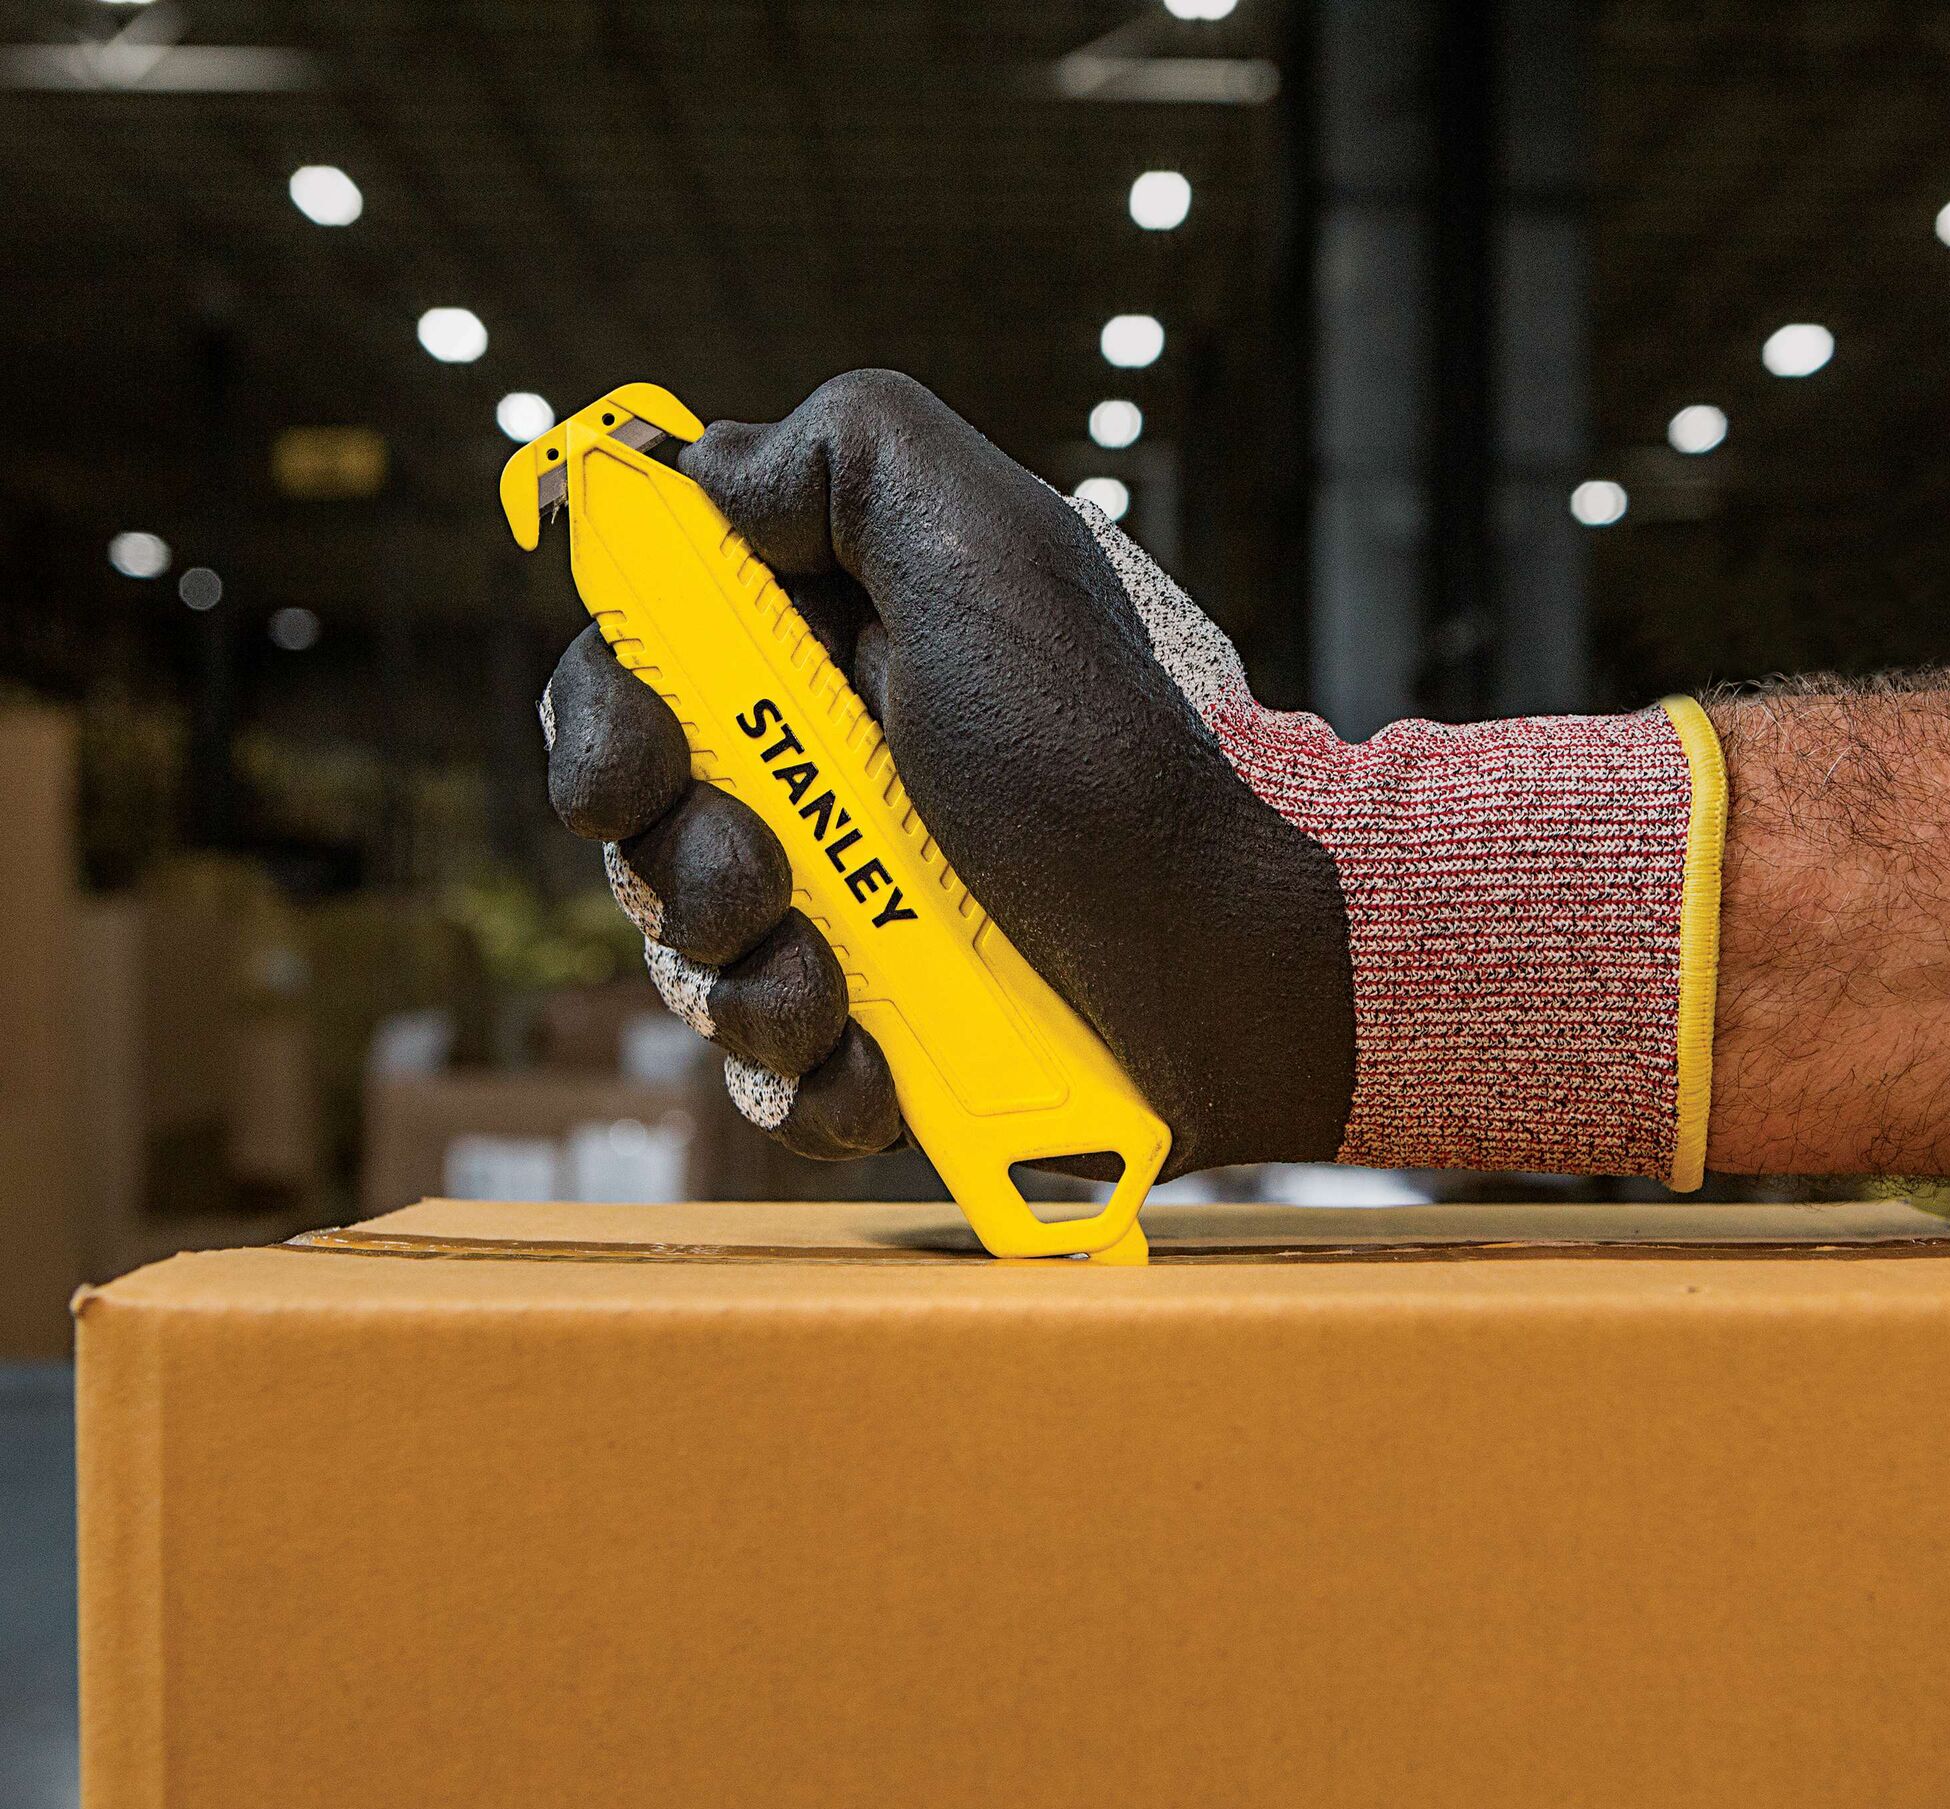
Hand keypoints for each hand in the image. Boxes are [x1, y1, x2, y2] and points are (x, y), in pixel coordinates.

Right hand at [542, 369, 1356, 1177]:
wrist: (1223, 943)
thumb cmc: (1103, 745)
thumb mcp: (983, 542)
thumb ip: (835, 458)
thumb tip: (689, 470)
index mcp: (817, 665)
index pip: (628, 680)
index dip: (606, 724)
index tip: (644, 766)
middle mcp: (816, 789)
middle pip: (640, 839)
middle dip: (677, 873)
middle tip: (764, 884)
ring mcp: (849, 923)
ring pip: (696, 976)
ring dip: (744, 990)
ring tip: (836, 991)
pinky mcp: (885, 1043)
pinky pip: (776, 1089)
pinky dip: (812, 1088)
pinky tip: (876, 1073)